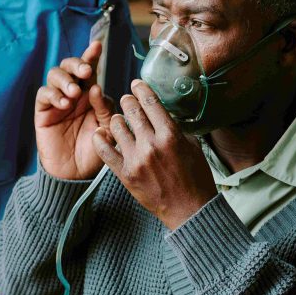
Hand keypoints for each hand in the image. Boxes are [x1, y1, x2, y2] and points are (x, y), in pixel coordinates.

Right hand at [35, 41, 113, 180]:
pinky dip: (54, 95)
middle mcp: (73, 93)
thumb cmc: (94, 150)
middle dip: (77, 63)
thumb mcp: (107, 128)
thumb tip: (95, 88)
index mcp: (90, 93)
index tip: (97, 45)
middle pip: (69, 66)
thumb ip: (104, 108)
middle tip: (85, 71)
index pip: (90, 69)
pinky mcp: (43, 111)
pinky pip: (44, 94)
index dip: (91, 55)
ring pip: (54, 75)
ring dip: (65, 79)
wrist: (76, 173)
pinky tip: (64, 104)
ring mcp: (57, 100)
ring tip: (74, 93)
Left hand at [92, 79, 217, 229]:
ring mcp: (136, 160)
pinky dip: (101, 140)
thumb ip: (176, 128)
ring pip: (116, 127)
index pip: (151, 103)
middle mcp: (152, 144)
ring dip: (116, 119)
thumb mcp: (193, 146)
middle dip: (128, 101)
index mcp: (171, 135)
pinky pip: (106, 152)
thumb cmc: (195, 178)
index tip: (136, 84)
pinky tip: (100, 134)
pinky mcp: (125, 174)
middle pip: (132, 111)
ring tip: (119, 119)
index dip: (141, 90)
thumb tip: (162, 113)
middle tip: (127, 99)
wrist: (190, 210)